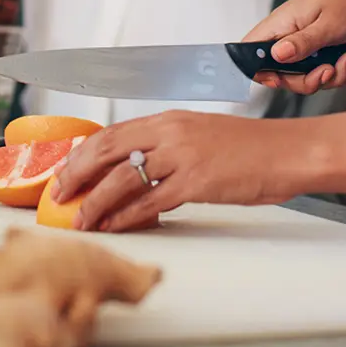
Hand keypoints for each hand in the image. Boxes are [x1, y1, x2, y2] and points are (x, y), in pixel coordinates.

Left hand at [50, 111, 294, 232]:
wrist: (287, 152)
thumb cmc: (250, 149)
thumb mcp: (202, 136)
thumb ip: (169, 147)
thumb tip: (138, 169)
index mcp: (169, 119)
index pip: (112, 132)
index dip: (82, 153)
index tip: (65, 171)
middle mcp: (171, 132)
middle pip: (106, 149)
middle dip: (76, 173)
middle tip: (59, 195)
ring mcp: (183, 156)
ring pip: (122, 178)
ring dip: (95, 203)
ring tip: (81, 221)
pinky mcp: (197, 182)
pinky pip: (149, 201)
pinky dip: (125, 216)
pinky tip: (112, 226)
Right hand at [243, 0, 345, 94]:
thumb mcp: (329, 25)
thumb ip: (303, 42)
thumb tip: (275, 56)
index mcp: (281, 23)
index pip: (251, 50)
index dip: (259, 71)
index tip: (281, 81)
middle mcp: (288, 36)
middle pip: (281, 75)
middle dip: (309, 80)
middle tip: (330, 70)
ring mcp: (304, 47)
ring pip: (307, 78)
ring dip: (334, 76)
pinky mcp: (320, 54)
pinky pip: (325, 76)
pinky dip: (343, 73)